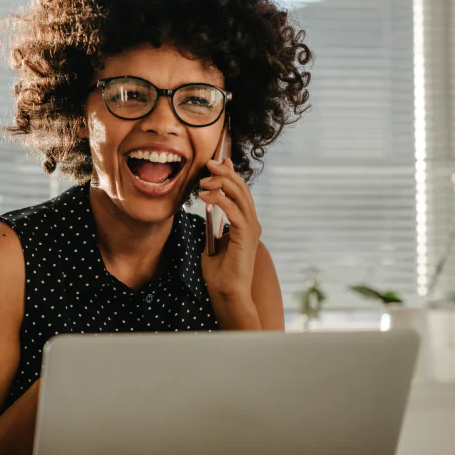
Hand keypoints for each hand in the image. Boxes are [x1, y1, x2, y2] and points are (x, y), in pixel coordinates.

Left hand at [198, 157, 261, 324]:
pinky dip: (219, 200)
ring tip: (203, 180)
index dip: (230, 174)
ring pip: (240, 196)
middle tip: (208, 163)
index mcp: (246, 223)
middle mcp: (252, 223)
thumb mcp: (213, 244)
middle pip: (241, 189)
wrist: (226, 292)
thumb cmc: (219, 273)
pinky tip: (204, 196)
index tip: (218, 161)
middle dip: (225, 172)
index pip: (240, 192)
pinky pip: (233, 211)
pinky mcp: (246, 236)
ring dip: (221, 183)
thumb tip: (208, 212)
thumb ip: (213, 227)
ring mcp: (251, 229)